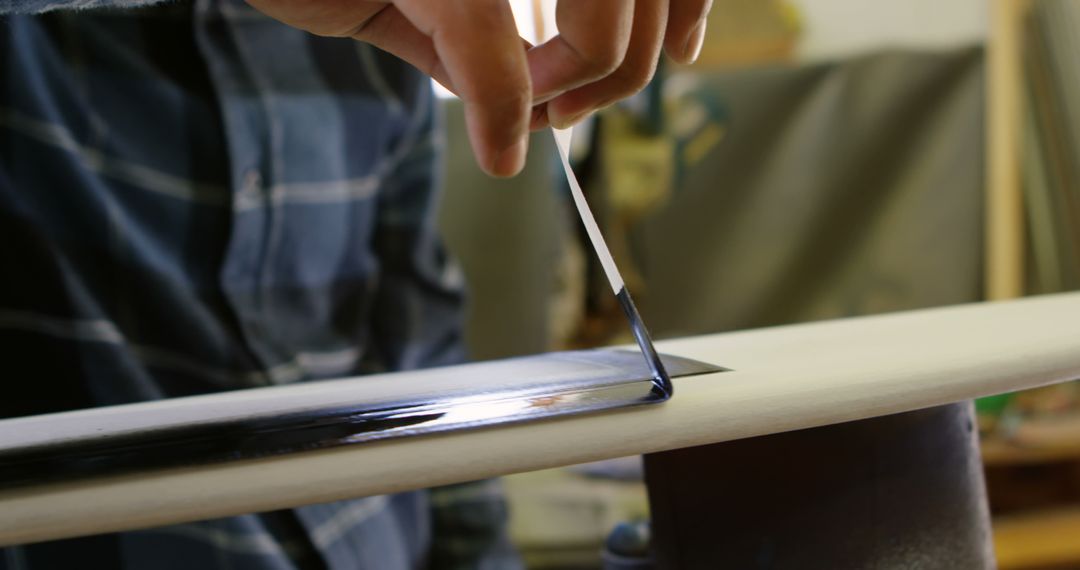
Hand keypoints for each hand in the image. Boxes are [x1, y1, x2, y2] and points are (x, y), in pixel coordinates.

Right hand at [245, 0, 712, 177]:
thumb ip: (487, 36)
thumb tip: (537, 102)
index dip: (686, 4)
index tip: (683, 50)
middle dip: (623, 71)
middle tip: (564, 110)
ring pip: (601, 31)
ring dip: (572, 91)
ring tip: (522, 113)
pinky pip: (498, 61)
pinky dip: (502, 117)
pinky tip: (496, 148)